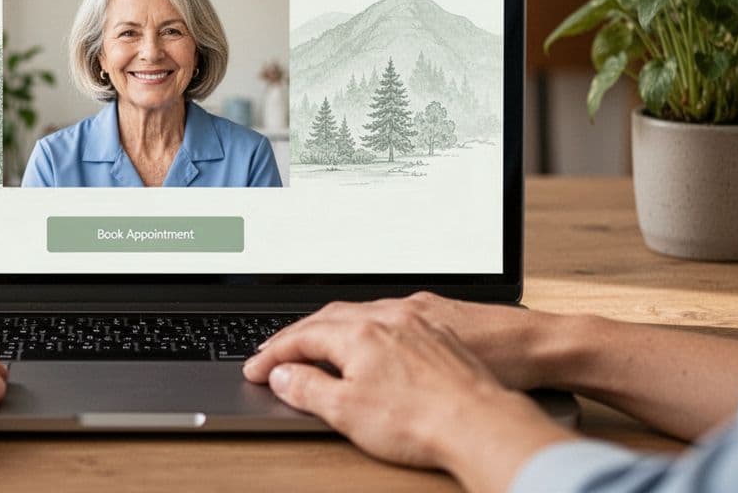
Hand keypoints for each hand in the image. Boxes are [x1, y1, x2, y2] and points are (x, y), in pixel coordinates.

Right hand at [242, 299, 574, 490]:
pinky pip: (392, 320)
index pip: (301, 338)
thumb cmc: (420, 419)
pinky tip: (371, 342)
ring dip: (332, 328)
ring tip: (318, 344)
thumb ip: (307, 388)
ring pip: (362, 315)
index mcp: (358, 334)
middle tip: (276, 352)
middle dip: (298, 335)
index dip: (273, 354)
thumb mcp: (347, 411)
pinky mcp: (439, 335)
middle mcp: (385, 319)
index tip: (256, 368)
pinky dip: (368, 329)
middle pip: (328, 319)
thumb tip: (282, 375)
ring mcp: (415, 323)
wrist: (481, 423)